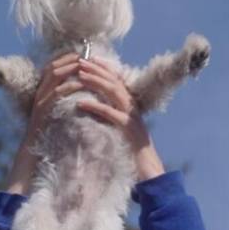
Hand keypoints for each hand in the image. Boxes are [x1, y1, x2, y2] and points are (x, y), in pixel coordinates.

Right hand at [5, 53, 83, 193]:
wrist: (34, 153)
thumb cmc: (50, 135)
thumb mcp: (57, 113)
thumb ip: (64, 101)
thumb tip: (80, 90)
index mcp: (42, 91)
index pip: (52, 66)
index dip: (67, 58)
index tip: (82, 53)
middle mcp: (39, 93)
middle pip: (53, 67)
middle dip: (70, 59)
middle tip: (86, 55)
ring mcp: (39, 100)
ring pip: (53, 76)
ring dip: (70, 68)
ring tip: (85, 65)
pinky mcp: (42, 109)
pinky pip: (55, 93)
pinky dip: (68, 86)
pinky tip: (79, 83)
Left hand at [75, 58, 165, 181]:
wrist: (149, 170)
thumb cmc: (131, 151)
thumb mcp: (121, 129)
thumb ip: (112, 116)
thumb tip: (94, 106)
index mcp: (130, 104)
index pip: (116, 79)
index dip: (102, 68)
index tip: (87, 59)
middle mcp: (132, 106)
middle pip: (114, 81)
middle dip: (96, 69)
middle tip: (80, 61)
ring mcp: (131, 116)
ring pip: (113, 91)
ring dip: (95, 81)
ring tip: (80, 75)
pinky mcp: (128, 128)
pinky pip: (110, 114)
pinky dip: (95, 107)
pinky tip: (80, 104)